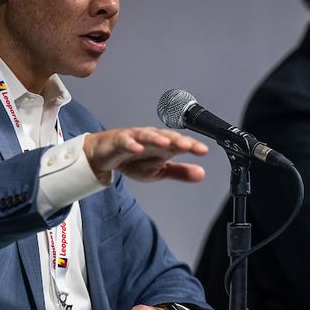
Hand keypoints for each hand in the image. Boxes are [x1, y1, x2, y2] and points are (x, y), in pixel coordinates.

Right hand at [83, 127, 206, 183]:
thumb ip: (180, 172)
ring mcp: (134, 138)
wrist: (106, 156)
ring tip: (166, 144)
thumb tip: (201, 174)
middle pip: (166, 137)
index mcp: (163, 146)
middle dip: (178, 140)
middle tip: (189, 146)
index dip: (192, 146)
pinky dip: (131, 144)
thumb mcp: (159, 171)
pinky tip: (137, 148)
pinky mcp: (118, 141)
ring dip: (156, 138)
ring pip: (147, 135)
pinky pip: (124, 141)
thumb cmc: (134, 160)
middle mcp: (151, 138)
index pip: (180, 144)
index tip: (203, 151)